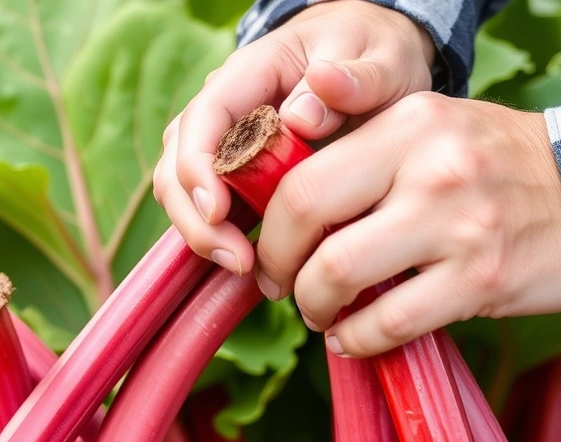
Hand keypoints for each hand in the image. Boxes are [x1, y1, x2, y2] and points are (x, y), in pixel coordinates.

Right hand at [153, 0, 435, 275]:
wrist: (374, 58)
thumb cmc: (375, 55)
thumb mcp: (382, 60)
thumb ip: (354, 81)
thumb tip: (299, 117)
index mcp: (254, 72)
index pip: (203, 117)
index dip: (198, 165)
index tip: (218, 210)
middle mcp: (226, 106)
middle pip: (179, 162)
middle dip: (196, 216)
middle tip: (237, 259)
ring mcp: (224, 139)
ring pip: (183, 189)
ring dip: (204, 233)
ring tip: (245, 267)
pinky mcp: (236, 169)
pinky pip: (210, 204)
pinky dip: (221, 235)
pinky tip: (254, 264)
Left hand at [255, 93, 560, 356]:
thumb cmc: (500, 165)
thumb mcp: (436, 129)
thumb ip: (367, 153)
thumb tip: (290, 208)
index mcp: (409, 123)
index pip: (305, 175)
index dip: (273, 227)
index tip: (273, 252)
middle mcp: (430, 166)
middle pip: (309, 218)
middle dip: (281, 265)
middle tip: (285, 288)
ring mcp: (458, 223)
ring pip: (342, 274)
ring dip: (317, 306)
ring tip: (323, 314)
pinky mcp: (482, 278)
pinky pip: (393, 322)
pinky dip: (360, 339)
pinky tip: (355, 338)